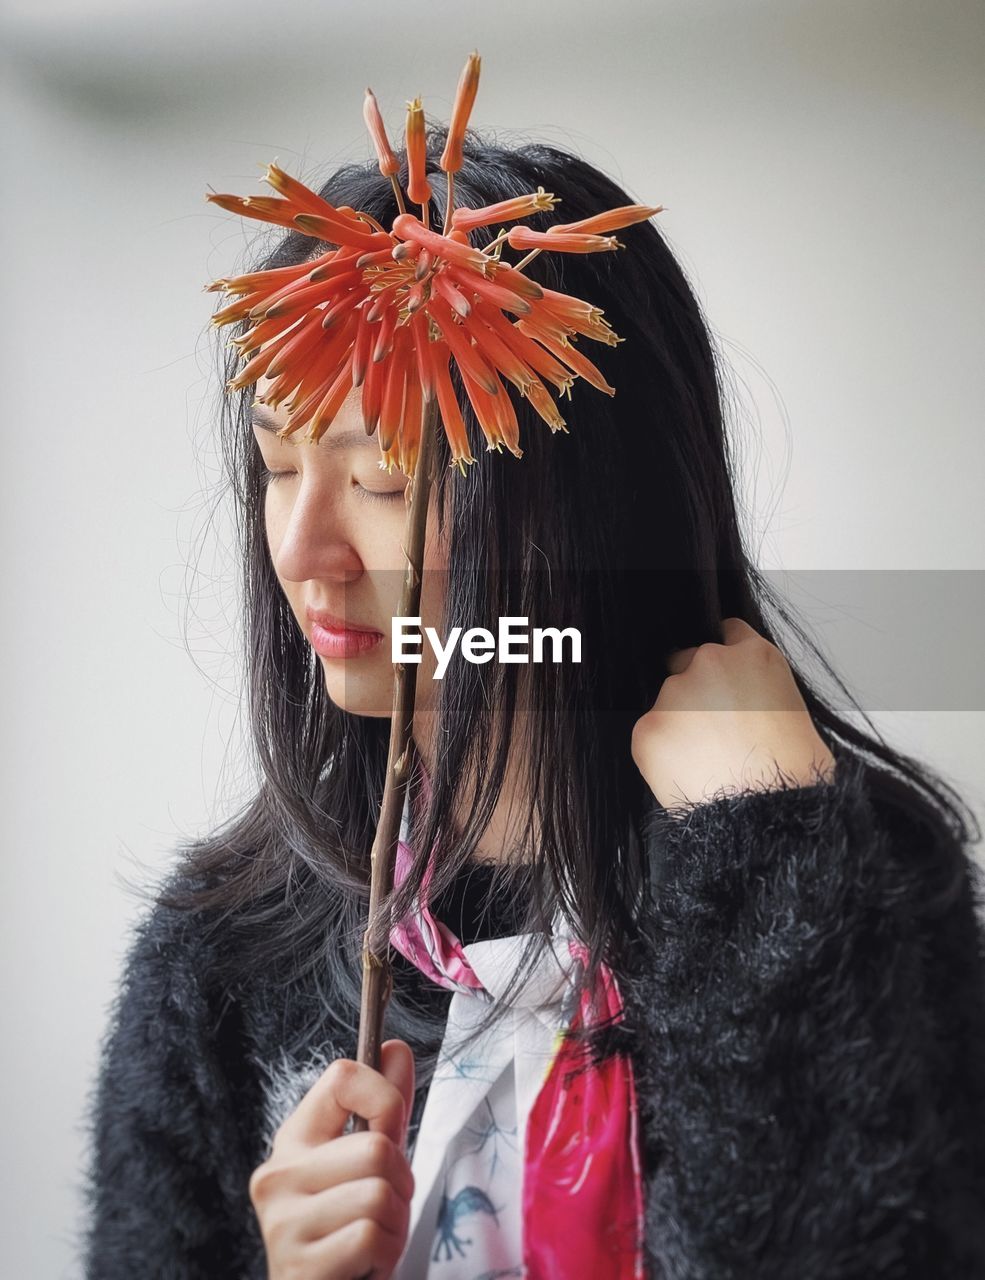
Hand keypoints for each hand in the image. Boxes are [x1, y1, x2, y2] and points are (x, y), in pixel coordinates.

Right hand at [249, 1039, 415, 1279]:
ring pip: (379, 1194)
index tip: (389, 1132)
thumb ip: (383, 1109)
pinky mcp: (298, 1267)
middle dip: (401, 1184)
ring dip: (395, 1226)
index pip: (342, 1077)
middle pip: (376, 1147)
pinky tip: (362, 1267)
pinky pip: (371, 1238)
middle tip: (382, 1212)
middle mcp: (277, 1174)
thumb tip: (395, 1048)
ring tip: (371, 1241)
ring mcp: (282, 1223)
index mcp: (295, 1139)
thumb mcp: (370, 1164)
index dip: (384, 1097)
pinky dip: (384, 1255)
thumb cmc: (350, 1230)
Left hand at [631, 616, 836, 809]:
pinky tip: (691, 774)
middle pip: (688, 664)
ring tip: (710, 763)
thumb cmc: (793, 772)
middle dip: (697, 692)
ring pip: (668, 704)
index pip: (727, 635)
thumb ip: (758, 688)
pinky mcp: (649, 727)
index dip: (728, 663)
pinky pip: (651, 736)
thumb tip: (737, 700)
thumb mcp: (794, 709)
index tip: (726, 682)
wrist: (770, 812)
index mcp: (755, 655)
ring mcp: (676, 693)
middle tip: (717, 734)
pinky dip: (664, 755)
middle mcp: (711, 662)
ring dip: (680, 726)